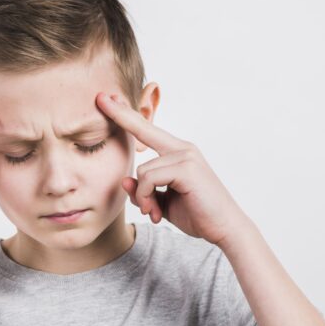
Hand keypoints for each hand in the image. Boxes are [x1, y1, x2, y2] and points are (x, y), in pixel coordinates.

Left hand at [96, 92, 250, 245]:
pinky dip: (147, 197)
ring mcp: (186, 155)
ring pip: (142, 169)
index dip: (127, 115)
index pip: (148, 130)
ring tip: (152, 211)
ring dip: (142, 196)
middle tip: (100, 97)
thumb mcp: (162, 203)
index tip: (107, 99)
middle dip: (120, 115)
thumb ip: (143, 191)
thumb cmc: (197, 214)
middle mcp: (182, 148)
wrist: (225, 228)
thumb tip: (124, 180)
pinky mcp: (186, 168)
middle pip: (143, 129)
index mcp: (177, 153)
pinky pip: (150, 178)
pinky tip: (156, 211)